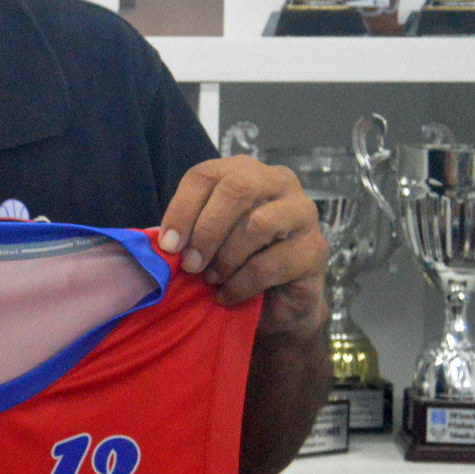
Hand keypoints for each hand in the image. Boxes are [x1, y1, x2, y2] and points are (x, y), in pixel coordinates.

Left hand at [158, 155, 328, 339]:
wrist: (275, 302)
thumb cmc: (234, 261)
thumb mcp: (204, 241)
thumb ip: (185, 233)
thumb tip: (158, 240)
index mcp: (244, 171)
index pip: (205, 175)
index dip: (181, 209)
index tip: (168, 245)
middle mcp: (277, 182)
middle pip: (237, 189)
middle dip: (206, 230)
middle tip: (190, 264)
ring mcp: (303, 213)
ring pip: (257, 224)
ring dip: (225, 258)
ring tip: (211, 279)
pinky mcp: (316, 249)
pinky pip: (270, 264)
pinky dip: (241, 284)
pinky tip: (227, 294)